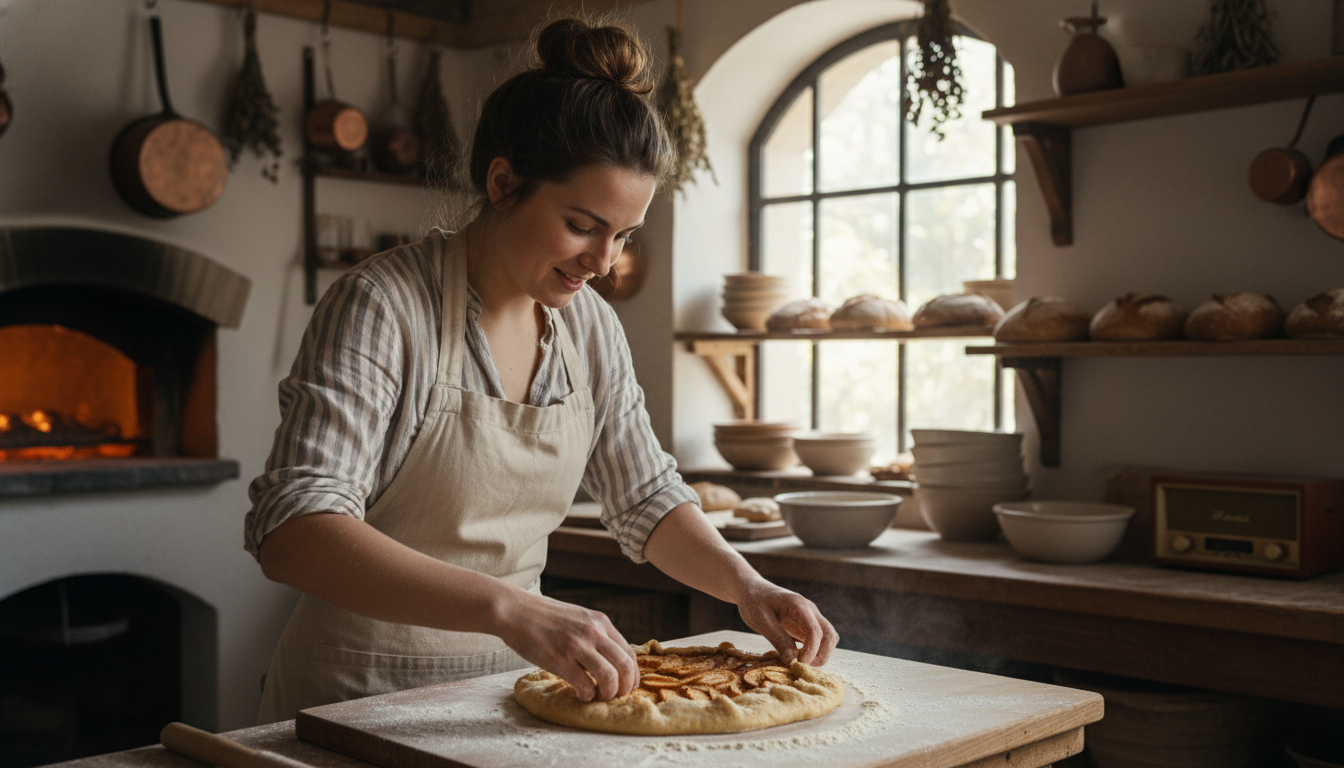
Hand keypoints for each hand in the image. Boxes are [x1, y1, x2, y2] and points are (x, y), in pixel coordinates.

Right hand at [493, 590, 637, 701]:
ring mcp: (577, 645)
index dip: (631, 675)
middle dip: (624, 687)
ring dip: (608, 694)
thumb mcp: (578, 618)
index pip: (629, 653)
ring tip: (598, 696)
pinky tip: (580, 694)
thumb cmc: (543, 617)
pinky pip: (585, 685)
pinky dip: (587, 695)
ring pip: (609, 677)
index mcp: (600, 622)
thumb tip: (608, 659)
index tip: (625, 686)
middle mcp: (593, 632)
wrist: (515, 611)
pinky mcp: (560, 659)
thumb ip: (594, 634)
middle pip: (625, 666)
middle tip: (614, 696)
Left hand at [735, 581, 838, 665]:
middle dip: (821, 655)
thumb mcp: (761, 621)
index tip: (798, 665)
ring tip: (800, 664)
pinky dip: (814, 651)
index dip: (811, 651)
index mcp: (798, 606)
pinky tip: (798, 658)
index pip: (815, 631)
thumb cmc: (754, 602)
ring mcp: (810, 617)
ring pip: (827, 638)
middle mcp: (810, 610)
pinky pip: (818, 639)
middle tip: (802, 667)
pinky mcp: (806, 624)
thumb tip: (792, 661)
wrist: (752, 589)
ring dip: (819, 654)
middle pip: (829, 635)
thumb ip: (778, 639)